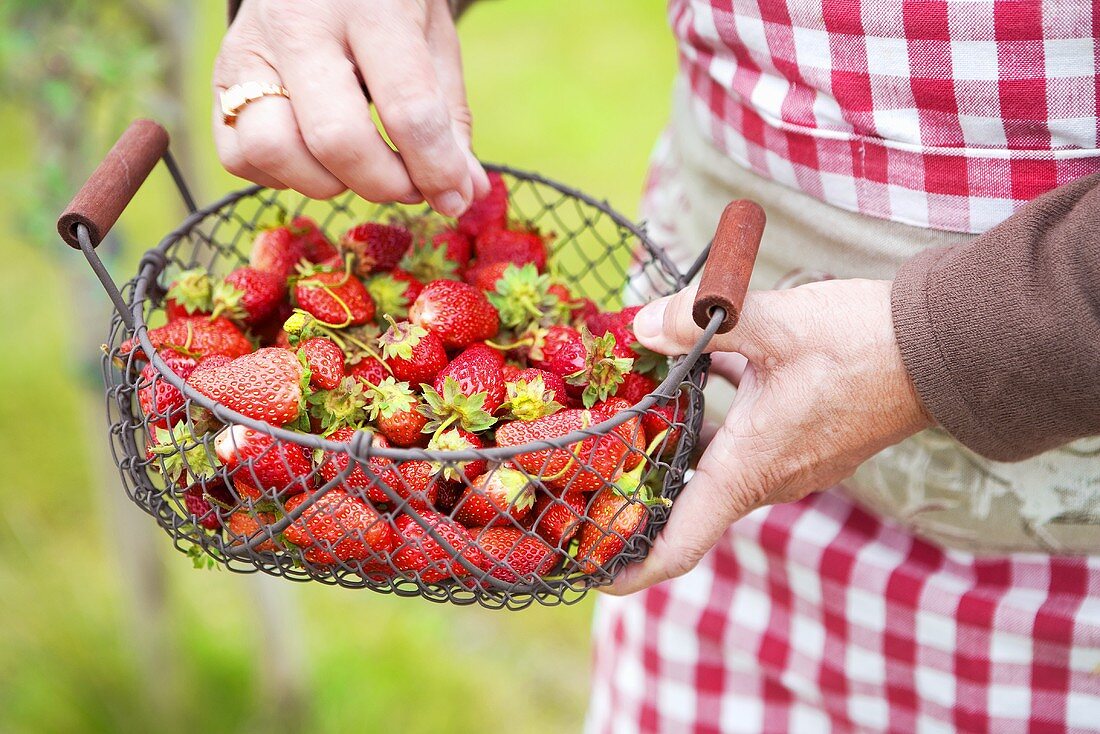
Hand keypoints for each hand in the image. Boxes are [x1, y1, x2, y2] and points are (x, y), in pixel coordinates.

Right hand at [213, 0, 488, 215]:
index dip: (436, 167)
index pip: (407, 106)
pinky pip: (240, 156)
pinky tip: (314, 157)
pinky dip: (282, 176)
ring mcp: (248, 50)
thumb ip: (447, 118)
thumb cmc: (385, 5)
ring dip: (326, 183)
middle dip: (383, 184)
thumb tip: (463, 193)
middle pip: (336, 138)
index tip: (455, 196)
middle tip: (409, 184)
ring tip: (358, 167)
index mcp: (369, 5)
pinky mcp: (220, 78)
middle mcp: (298, 24)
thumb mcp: (432, 41)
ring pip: (273, 151)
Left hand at [605, 279, 932, 594]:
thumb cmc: (862, 344)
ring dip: (675, 445)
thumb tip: (642, 324)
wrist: (944, 347)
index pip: (682, 544)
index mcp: (751, 469)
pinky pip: (743, 440)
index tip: (593, 574)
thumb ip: (701, 322)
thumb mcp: (773, 324)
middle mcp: (769, 478)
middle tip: (590, 471)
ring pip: (714, 466)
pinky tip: (695, 365)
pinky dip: (712, 417)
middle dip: (640, 494)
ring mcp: (791, 462)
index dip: (633, 569)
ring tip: (630, 412)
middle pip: (688, 505)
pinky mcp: (805, 438)